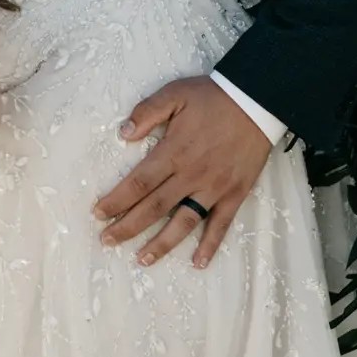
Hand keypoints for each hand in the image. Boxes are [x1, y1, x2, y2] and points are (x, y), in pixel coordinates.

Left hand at [94, 76, 272, 268]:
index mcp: (174, 152)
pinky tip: (198, 263)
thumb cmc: (214, 98)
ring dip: (162, 244)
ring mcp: (214, 188)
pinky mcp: (235, 194)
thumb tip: (123, 134)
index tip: (99, 214)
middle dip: (128, 227)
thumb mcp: (176, 93)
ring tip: (142, 259)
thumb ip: (147, 112)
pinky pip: (221, 225)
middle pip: (154, 208)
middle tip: (107, 241)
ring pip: (184, 222)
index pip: (138, 183)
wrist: (258, 101)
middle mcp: (192, 175)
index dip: (116, 201)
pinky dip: (210, 245)